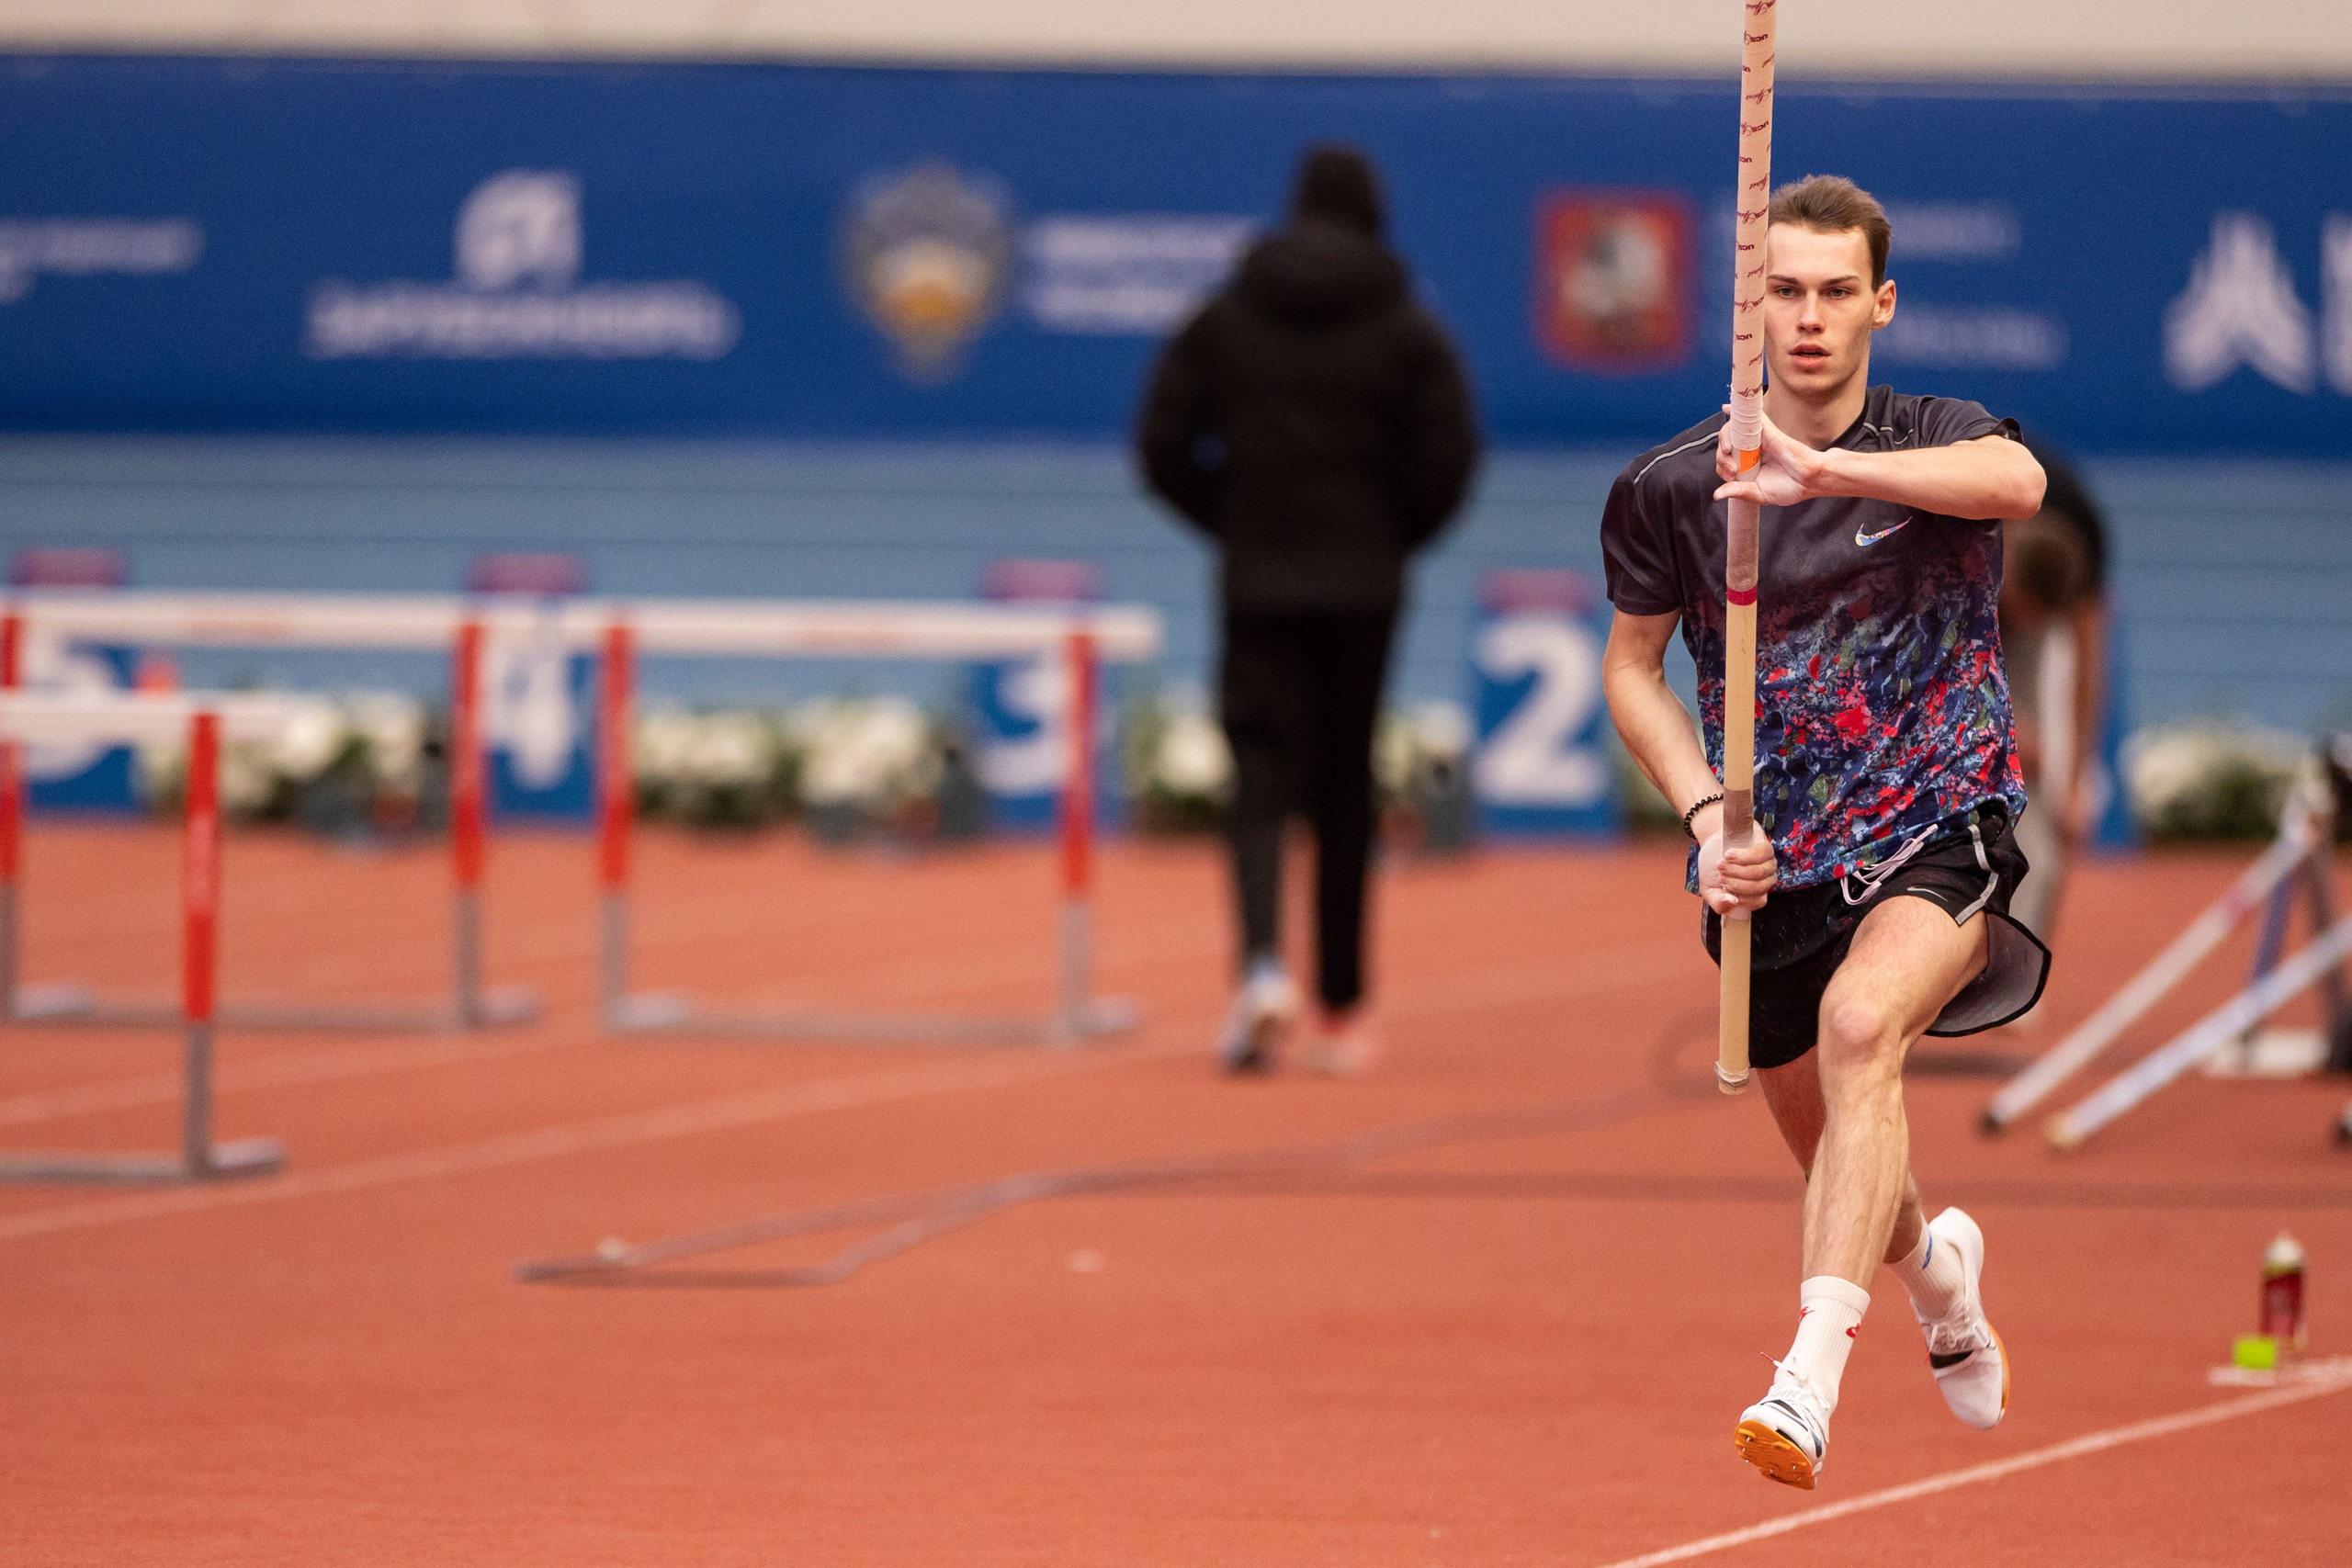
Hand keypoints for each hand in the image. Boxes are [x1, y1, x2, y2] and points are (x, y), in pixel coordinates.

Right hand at [1696, 817, 1777, 918]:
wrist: (1711, 841)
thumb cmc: (1712, 867)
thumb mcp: (1709, 889)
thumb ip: (1718, 903)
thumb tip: (1733, 902)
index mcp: (1755, 892)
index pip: (1758, 901)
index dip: (1740, 896)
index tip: (1722, 887)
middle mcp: (1766, 878)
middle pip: (1758, 887)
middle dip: (1735, 883)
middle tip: (1719, 875)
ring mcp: (1768, 863)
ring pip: (1759, 872)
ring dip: (1736, 870)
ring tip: (1721, 864)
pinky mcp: (1765, 847)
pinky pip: (1760, 855)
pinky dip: (1742, 856)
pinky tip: (1729, 854)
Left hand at [1713, 407, 1834, 507]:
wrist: (1809, 480)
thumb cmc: (1788, 487)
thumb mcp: (1758, 494)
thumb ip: (1738, 492)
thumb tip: (1717, 494)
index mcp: (1748, 463)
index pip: (1725, 458)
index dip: (1721, 465)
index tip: (1730, 477)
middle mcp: (1751, 449)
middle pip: (1727, 443)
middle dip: (1720, 455)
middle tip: (1730, 469)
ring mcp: (1759, 439)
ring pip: (1735, 429)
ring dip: (1725, 437)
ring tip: (1727, 450)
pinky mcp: (1768, 431)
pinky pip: (1753, 417)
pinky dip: (1740, 411)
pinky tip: (1728, 408)